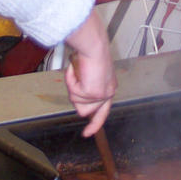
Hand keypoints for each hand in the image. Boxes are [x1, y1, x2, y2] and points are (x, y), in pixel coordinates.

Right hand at [63, 10, 116, 136]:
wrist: (94, 46)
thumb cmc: (91, 52)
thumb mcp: (89, 72)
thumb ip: (85, 85)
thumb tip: (76, 92)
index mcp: (109, 88)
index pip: (103, 112)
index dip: (94, 124)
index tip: (87, 133)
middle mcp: (107, 93)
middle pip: (85, 111)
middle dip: (76, 96)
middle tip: (77, 78)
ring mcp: (101, 95)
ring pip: (76, 103)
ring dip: (73, 88)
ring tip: (78, 72)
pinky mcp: (93, 93)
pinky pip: (73, 92)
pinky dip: (71, 80)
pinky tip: (77, 70)